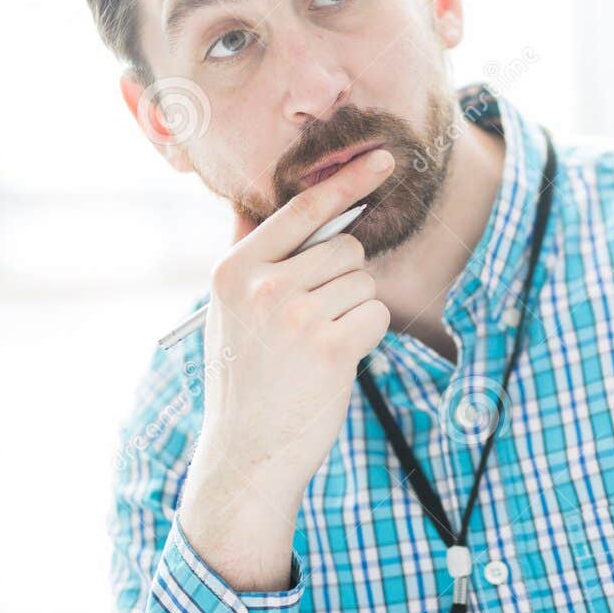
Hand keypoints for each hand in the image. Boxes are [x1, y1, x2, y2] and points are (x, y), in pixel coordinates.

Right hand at [179, 148, 394, 589]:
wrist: (247, 453)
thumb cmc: (246, 379)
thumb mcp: (229, 312)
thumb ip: (252, 259)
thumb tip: (259, 202)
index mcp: (234, 270)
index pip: (301, 209)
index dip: (347, 182)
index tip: (384, 159)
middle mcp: (261, 286)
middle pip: (345, 248)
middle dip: (346, 279)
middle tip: (314, 323)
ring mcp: (296, 315)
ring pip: (364, 281)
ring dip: (355, 310)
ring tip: (317, 346)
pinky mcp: (331, 346)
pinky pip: (377, 314)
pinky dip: (368, 336)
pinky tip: (336, 362)